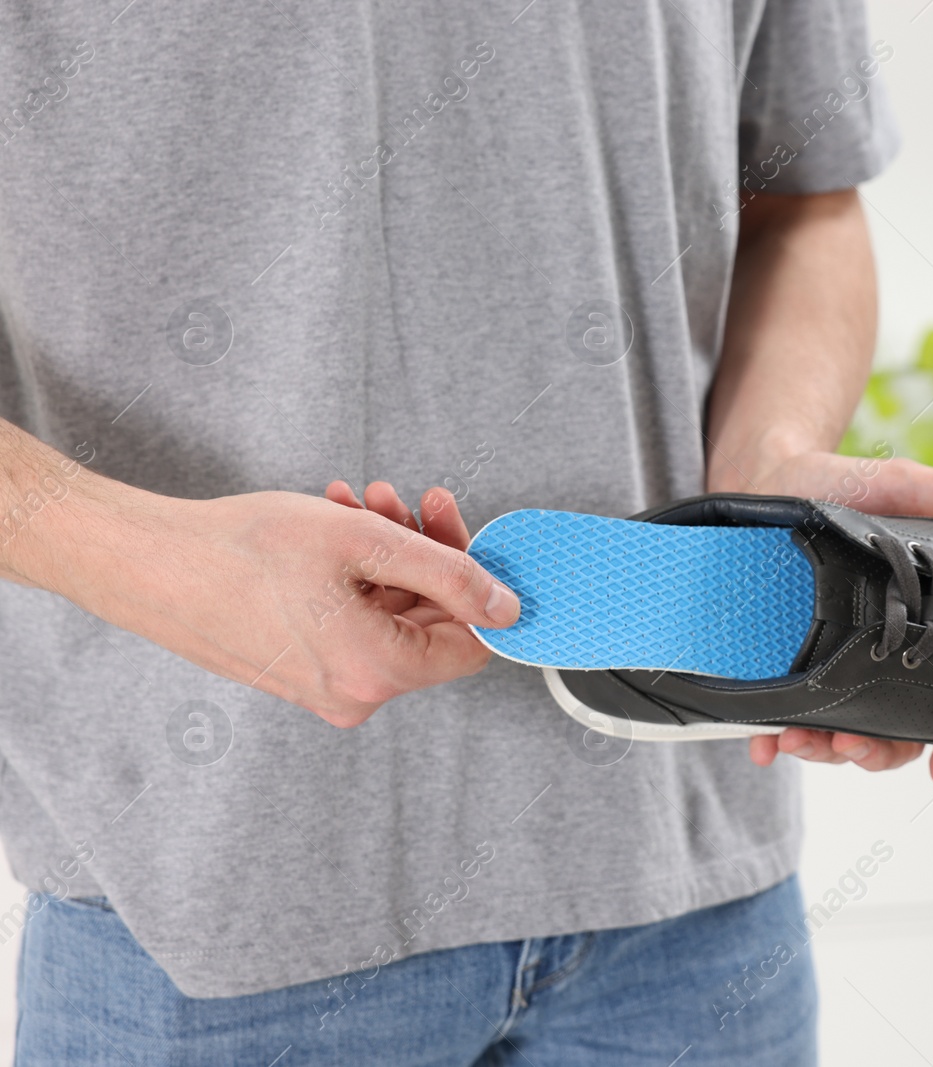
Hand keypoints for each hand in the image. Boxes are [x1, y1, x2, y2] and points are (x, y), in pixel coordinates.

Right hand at [41, 477, 518, 727]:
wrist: (144, 562)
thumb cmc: (239, 550)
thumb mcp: (366, 541)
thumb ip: (449, 573)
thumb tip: (507, 606)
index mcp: (376, 673)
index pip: (472, 643)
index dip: (479, 584)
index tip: (465, 535)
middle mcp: (353, 694)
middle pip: (429, 623)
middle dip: (425, 552)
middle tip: (406, 500)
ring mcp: (323, 687)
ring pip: (390, 614)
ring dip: (388, 553)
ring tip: (362, 500)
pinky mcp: (298, 671)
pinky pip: (352, 620)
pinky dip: (354, 572)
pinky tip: (337, 522)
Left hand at [730, 450, 932, 784]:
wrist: (765, 475)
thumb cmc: (840, 486)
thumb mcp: (905, 488)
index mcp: (920, 629)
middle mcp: (878, 656)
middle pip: (894, 735)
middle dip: (877, 752)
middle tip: (856, 744)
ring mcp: (828, 666)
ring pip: (840, 736)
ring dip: (824, 750)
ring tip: (802, 740)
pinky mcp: (779, 667)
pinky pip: (778, 720)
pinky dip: (770, 739)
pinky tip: (764, 741)